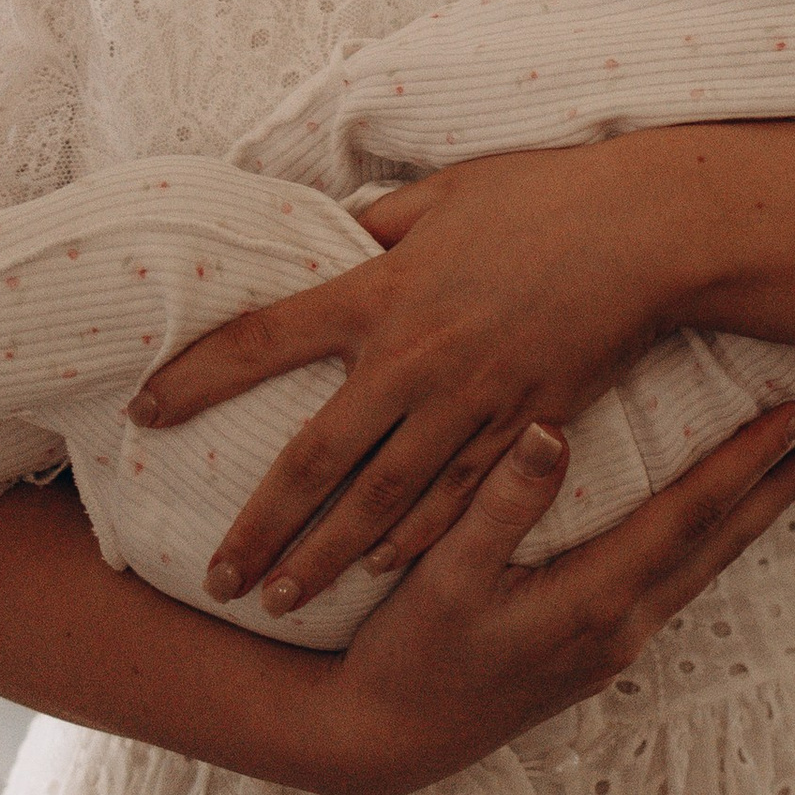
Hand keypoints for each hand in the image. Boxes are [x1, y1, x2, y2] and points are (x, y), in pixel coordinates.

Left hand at [133, 141, 685, 616]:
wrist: (650, 232)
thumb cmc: (546, 195)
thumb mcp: (446, 193)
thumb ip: (379, 225)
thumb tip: (329, 232)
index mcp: (381, 290)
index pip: (262, 339)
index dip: (195, 378)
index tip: (144, 412)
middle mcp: (414, 359)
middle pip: (316, 460)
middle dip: (260, 528)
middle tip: (216, 581)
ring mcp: (471, 401)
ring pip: (383, 501)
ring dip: (327, 558)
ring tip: (281, 601)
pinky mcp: (525, 425)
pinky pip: (459, 500)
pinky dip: (414, 541)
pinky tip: (379, 572)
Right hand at [314, 399, 794, 794]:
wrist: (384, 741)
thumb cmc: (407, 651)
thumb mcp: (443, 575)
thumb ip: (499, 502)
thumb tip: (553, 428)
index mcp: (592, 601)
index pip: (689, 519)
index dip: (744, 464)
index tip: (794, 420)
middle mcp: (619, 628)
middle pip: (715, 548)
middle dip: (771, 492)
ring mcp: (611, 649)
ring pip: (700, 571)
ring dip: (747, 521)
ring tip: (787, 479)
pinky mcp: (594, 656)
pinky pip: (671, 587)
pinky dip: (704, 547)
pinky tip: (709, 529)